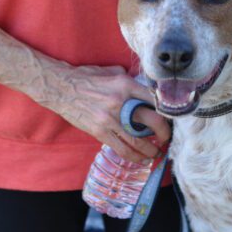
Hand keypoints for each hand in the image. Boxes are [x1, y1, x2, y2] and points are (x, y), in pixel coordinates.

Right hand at [45, 63, 171, 163]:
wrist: (61, 87)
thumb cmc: (86, 77)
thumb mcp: (111, 72)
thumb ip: (128, 80)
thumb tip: (141, 88)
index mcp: (125, 84)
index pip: (154, 99)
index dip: (165, 110)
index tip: (170, 117)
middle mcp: (120, 102)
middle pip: (152, 121)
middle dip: (164, 133)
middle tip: (166, 138)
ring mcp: (109, 119)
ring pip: (138, 141)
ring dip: (151, 150)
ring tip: (157, 153)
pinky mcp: (100, 132)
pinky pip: (121, 149)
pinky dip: (134, 157)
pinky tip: (141, 159)